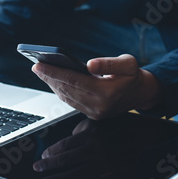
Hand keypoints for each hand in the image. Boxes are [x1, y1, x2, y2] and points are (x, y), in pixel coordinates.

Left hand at [32, 54, 163, 119]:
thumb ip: (109, 63)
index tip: (39, 65)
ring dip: (52, 84)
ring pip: (66, 97)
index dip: (54, 72)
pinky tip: (53, 81)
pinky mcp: (92, 115)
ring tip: (41, 72)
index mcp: (107, 93)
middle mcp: (99, 106)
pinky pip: (71, 102)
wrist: (141, 94)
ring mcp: (95, 113)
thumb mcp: (128, 63)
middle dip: (49, 77)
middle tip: (36, 66)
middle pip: (67, 90)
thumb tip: (89, 64)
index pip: (74, 81)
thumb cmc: (133, 75)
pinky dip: (60, 91)